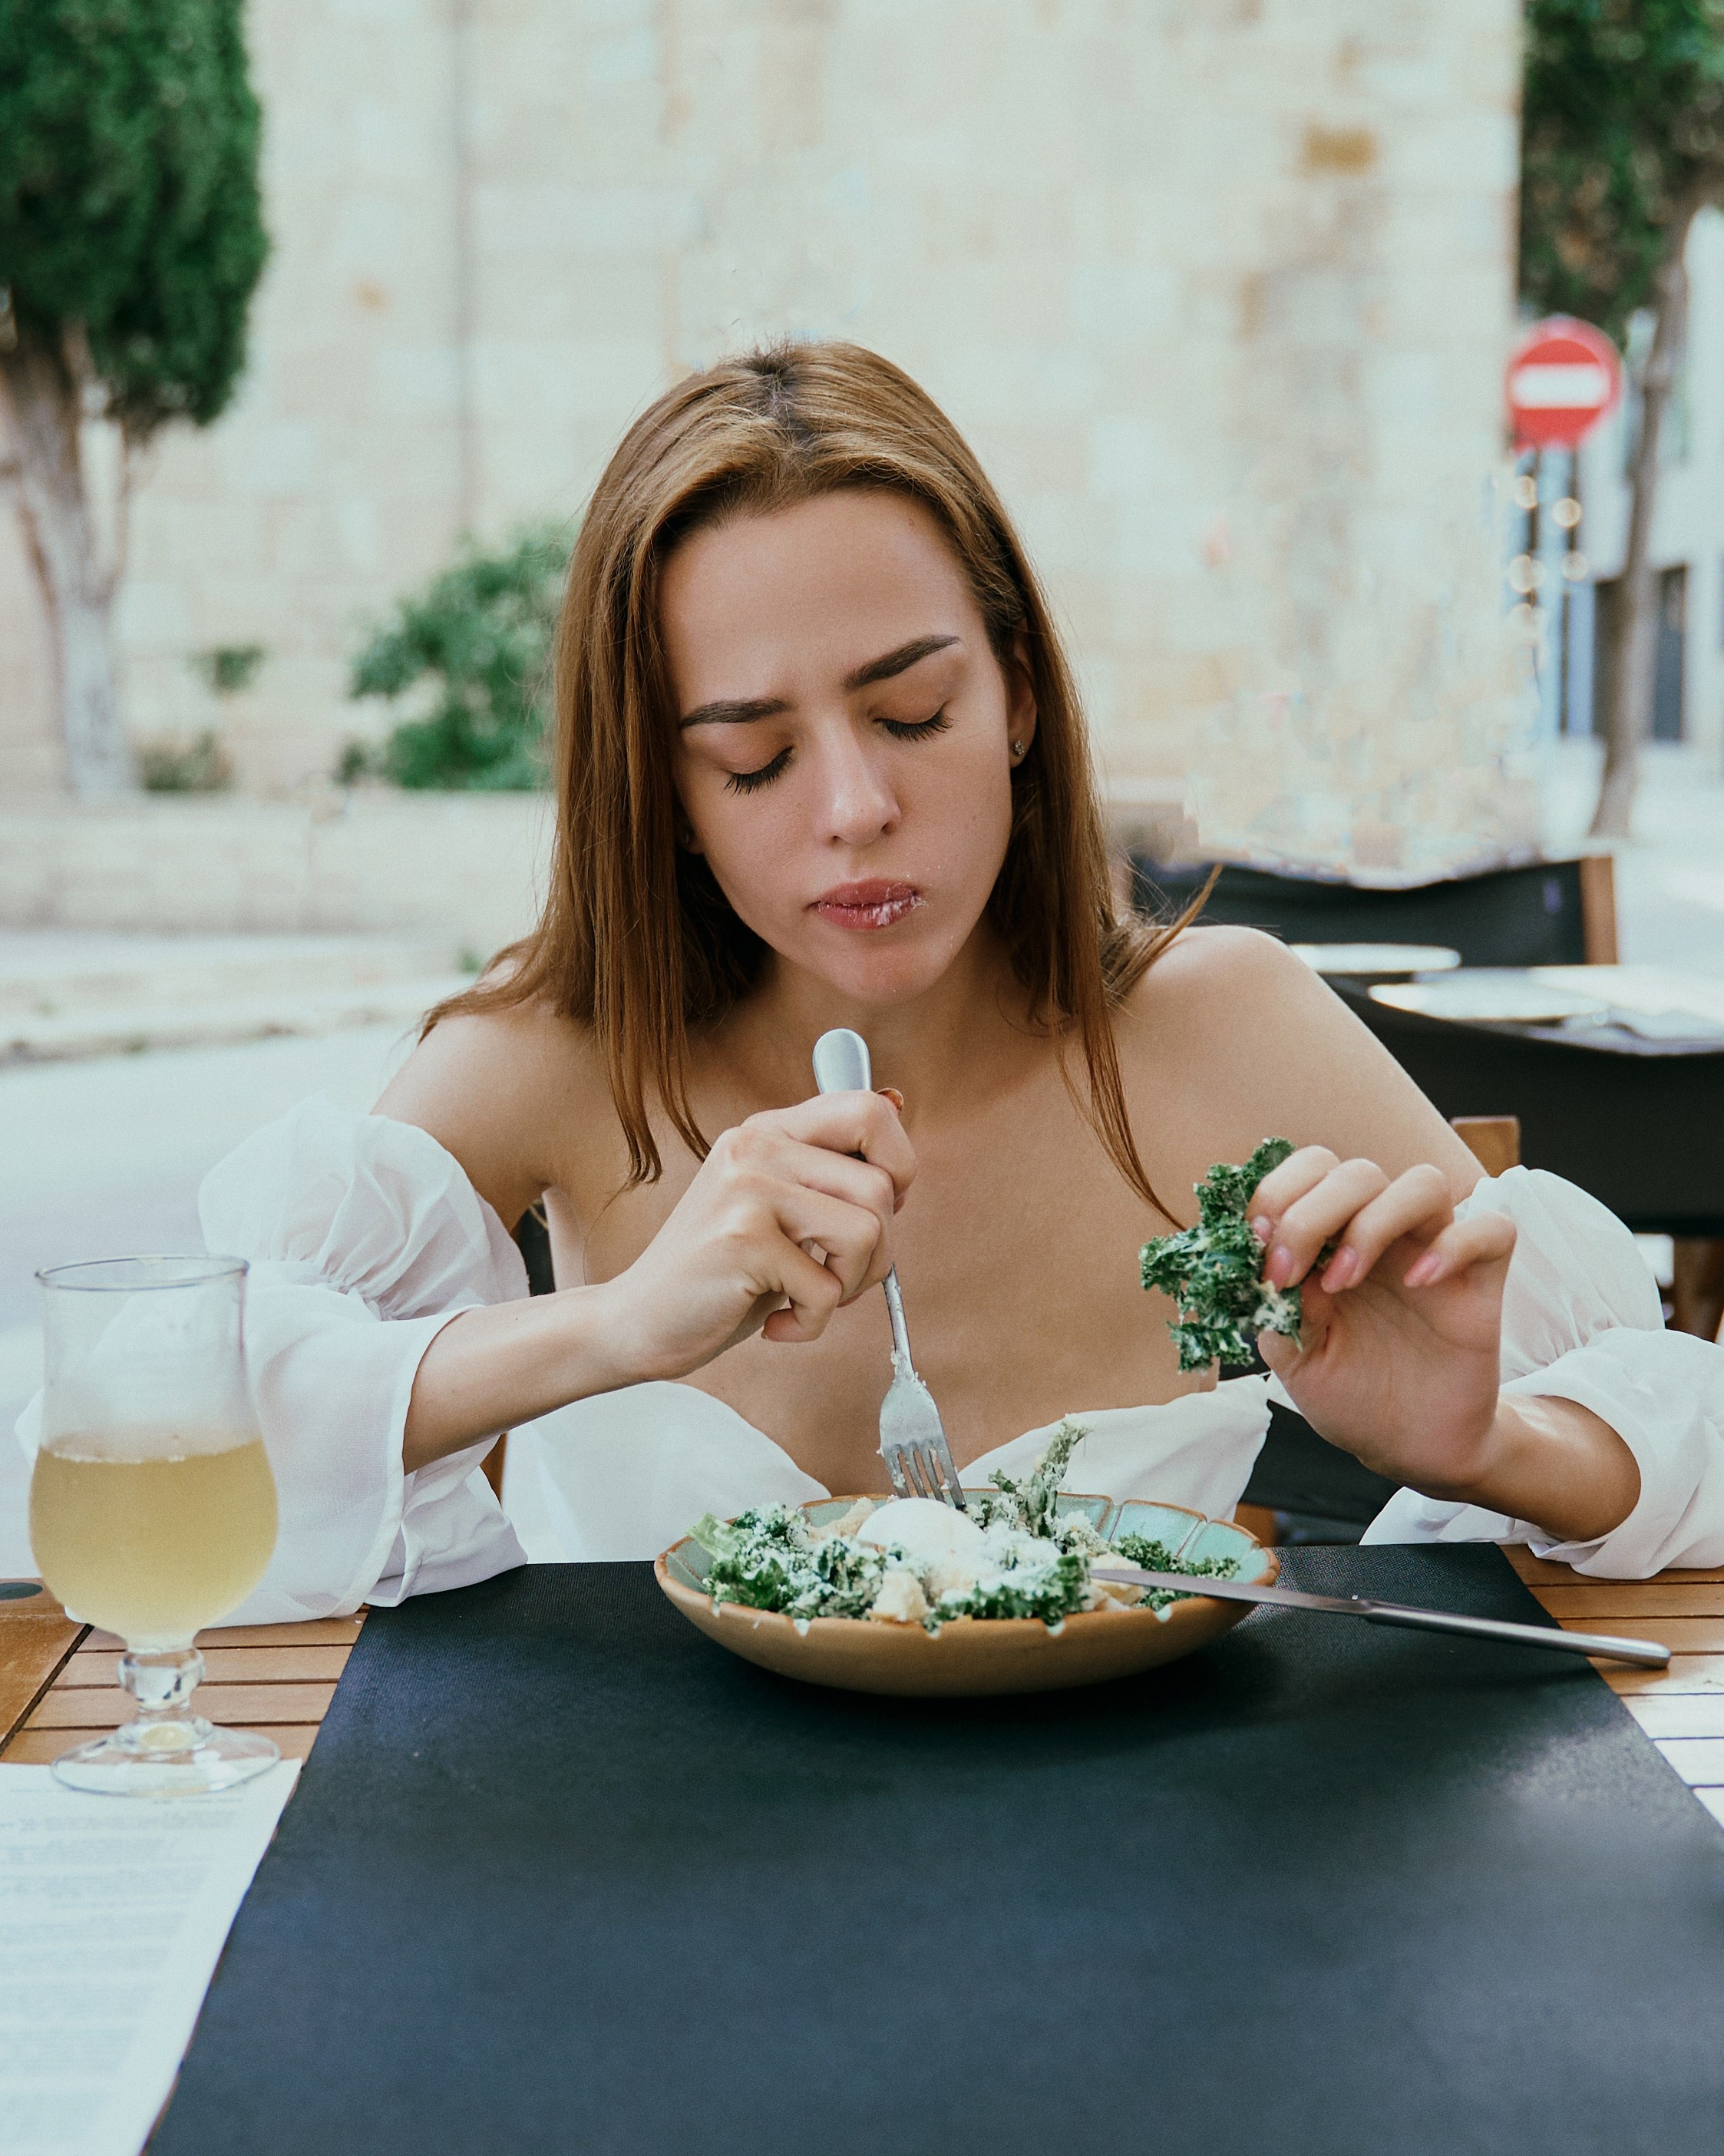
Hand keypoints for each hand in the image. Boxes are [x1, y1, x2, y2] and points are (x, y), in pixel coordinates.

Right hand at [607, 1090, 913, 1381]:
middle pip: (882, 1184)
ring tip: (806, 1298)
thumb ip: (828, 1169)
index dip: (898, 1167)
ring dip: (850, 1286)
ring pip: (867, 1232)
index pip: (871, 1110)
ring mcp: (747, 1187)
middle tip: (838, 1278)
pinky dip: (812, 1323)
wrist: (638, 1321)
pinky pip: (828, 1288)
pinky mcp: (742, 1238)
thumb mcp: (779, 1208)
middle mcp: (756, 1145)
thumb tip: (899, 1113)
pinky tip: (776, 1324)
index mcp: (768, 1131)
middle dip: (880, 1251)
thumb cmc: (724, 1273)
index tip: (876, 1212)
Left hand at [1248, 1147, 1516, 1499]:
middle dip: (1311, 1211)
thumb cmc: (1348, 1392)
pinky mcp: (1480, 1283)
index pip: (1312, 1169)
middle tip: (1287, 1272)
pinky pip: (1493, 1231)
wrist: (1405, 1447)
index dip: (1279, 1191)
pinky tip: (1417, 1283)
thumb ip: (1276, 1305)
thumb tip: (1263, 1264)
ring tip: (1343, 1281)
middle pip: (1358, 1172)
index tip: (1255, 1241)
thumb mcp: (1293, 1354)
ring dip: (1373, 1222)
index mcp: (1332, 1238)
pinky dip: (1454, 1245)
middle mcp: (1383, 1235)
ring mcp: (1433, 1253)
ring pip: (1423, 1184)